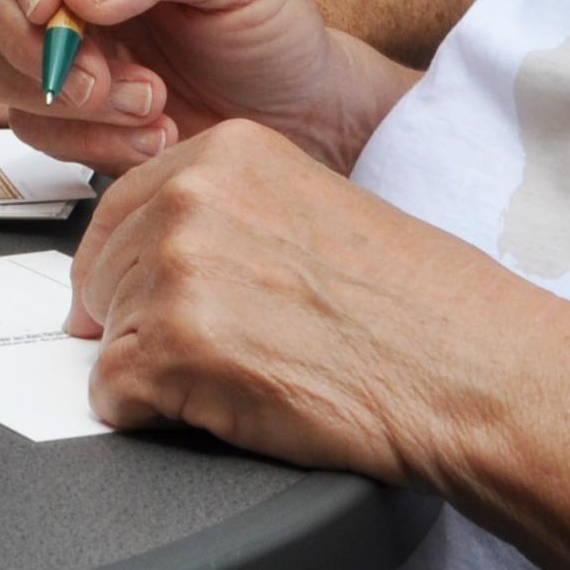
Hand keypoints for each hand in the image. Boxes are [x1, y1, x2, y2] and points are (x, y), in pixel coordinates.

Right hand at [0, 0, 397, 174]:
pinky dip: (88, 141)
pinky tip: (151, 136)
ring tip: (152, 105)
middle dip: (28, 39)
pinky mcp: (52, 106)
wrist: (293, 117)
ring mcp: (45, 39)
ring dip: (63, 96)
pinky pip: (27, 125)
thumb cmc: (266, 27)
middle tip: (101, 76)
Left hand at [70, 119, 513, 481]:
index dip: (131, 271)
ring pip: (106, 339)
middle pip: (103, 277)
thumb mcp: (311, 207)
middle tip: (223, 352)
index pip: (119, 210)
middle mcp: (192, 196)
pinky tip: (227, 406)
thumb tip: (152, 253)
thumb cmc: (418, 307)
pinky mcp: (172, 348)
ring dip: (156, 372)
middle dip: (143, 324)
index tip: (149, 300)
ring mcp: (177, 269)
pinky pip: (113, 397)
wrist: (466, 372)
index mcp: (227, 151)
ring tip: (243, 374)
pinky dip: (153, 417)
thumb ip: (226, 212)